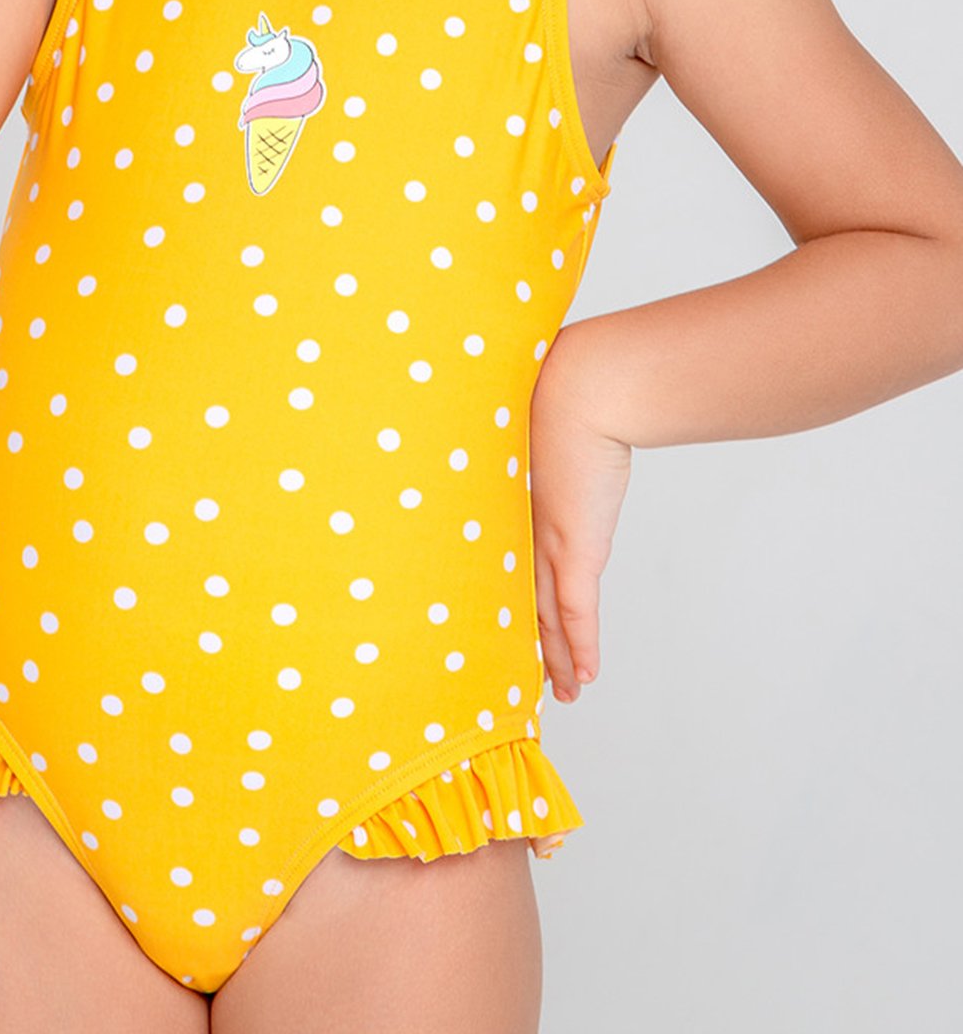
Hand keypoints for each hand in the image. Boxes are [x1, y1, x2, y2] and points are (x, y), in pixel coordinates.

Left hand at [528, 324, 632, 704]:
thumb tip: (528, 415)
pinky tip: (583, 678)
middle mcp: (521, 528)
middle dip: (524, 643)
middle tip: (520, 677)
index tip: (497, 625)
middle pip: (518, 601)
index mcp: (506, 502)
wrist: (580, 388)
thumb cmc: (558, 390)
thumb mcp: (533, 419)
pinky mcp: (575, 546)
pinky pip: (576, 613)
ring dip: (556, 658)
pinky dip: (580, 648)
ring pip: (547, 616)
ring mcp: (546, 541)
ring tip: (561, 692)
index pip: (498, 565)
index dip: (499, 600)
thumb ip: (530, 432)